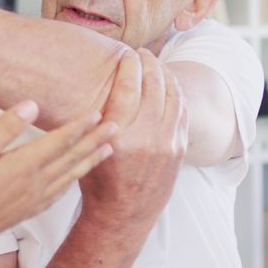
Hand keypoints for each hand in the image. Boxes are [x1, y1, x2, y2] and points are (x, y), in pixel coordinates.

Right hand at [0, 101, 115, 253]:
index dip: (80, 126)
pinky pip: (60, 192)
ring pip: (70, 175)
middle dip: (95, 140)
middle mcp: (36, 181)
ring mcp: (34, 198)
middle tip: (117, 127)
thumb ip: (5, 127)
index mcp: (25, 164)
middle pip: (72, 157)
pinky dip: (73, 181)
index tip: (99, 114)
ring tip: (107, 150)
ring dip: (90, 160)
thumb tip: (32, 105)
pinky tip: (74, 179)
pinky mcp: (28, 210)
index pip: (60, 141)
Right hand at [78, 50, 188, 227]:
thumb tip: (85, 87)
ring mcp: (166, 144)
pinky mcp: (178, 150)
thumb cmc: (97, 182)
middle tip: (142, 52)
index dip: (129, 65)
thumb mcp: (85, 151)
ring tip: (155, 64)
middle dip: (149, 64)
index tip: (126, 53)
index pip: (127, 88)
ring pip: (172, 97)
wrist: (124, 214)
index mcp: (118, 137)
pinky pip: (182, 113)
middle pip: (153, 87)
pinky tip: (168, 85)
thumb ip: (89, 123)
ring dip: (165, 75)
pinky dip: (176, 93)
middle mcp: (145, 139)